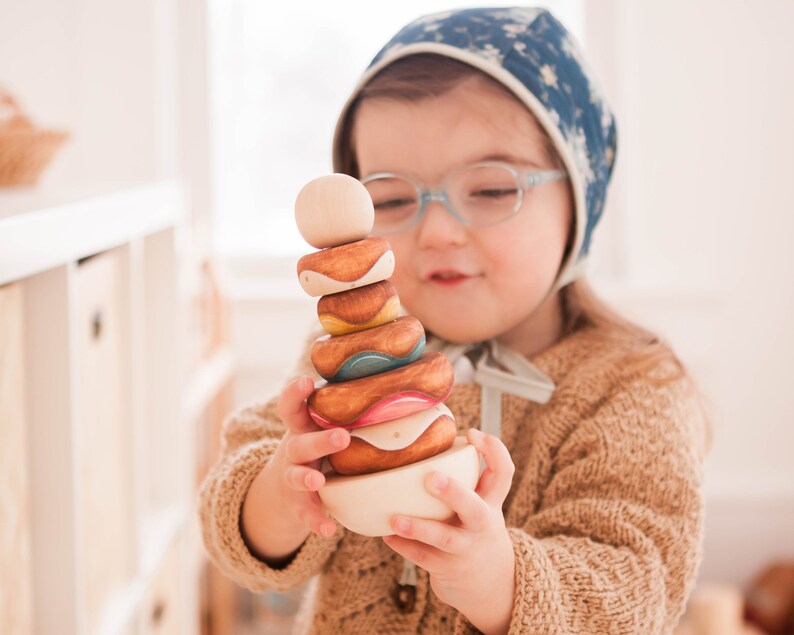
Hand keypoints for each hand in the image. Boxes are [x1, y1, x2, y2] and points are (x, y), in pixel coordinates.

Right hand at [242, 376, 350, 560]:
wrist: (287, 487)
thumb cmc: (322, 446)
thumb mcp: (327, 424)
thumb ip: (354, 407)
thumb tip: (405, 377)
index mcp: (304, 426)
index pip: (291, 406)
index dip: (296, 393)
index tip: (307, 381)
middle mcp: (294, 449)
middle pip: (300, 442)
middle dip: (319, 439)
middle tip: (342, 436)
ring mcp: (293, 477)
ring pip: (296, 475)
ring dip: (307, 477)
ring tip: (318, 480)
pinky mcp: (298, 503)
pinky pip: (305, 512)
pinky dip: (315, 520)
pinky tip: (328, 529)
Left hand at [382, 428, 515, 634]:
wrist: (491, 585)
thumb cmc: (476, 528)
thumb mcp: (482, 503)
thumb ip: (466, 477)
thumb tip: (432, 436)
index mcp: (491, 502)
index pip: (504, 473)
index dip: (494, 451)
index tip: (472, 434)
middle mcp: (482, 524)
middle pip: (474, 509)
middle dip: (454, 493)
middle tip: (431, 477)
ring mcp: (464, 548)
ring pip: (444, 538)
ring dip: (419, 527)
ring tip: (394, 518)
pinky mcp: (446, 568)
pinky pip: (422, 556)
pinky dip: (403, 545)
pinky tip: (386, 534)